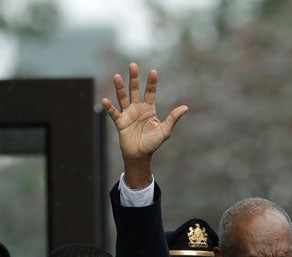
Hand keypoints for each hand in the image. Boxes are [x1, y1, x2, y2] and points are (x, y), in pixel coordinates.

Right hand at [102, 63, 187, 177]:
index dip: (151, 82)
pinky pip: (114, 113)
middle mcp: (137, 108)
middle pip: (134, 90)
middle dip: (133, 78)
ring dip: (119, 87)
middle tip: (133, 65)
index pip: (150, 92)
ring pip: (123, 97)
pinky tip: (105, 100)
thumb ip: (173, 118)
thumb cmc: (153, 144)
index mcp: (149, 109)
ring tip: (116, 76)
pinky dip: (109, 107)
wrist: (140, 156)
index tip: (153, 71)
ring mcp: (128, 114)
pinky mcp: (120, 122)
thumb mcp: (165, 131)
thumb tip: (185, 107)